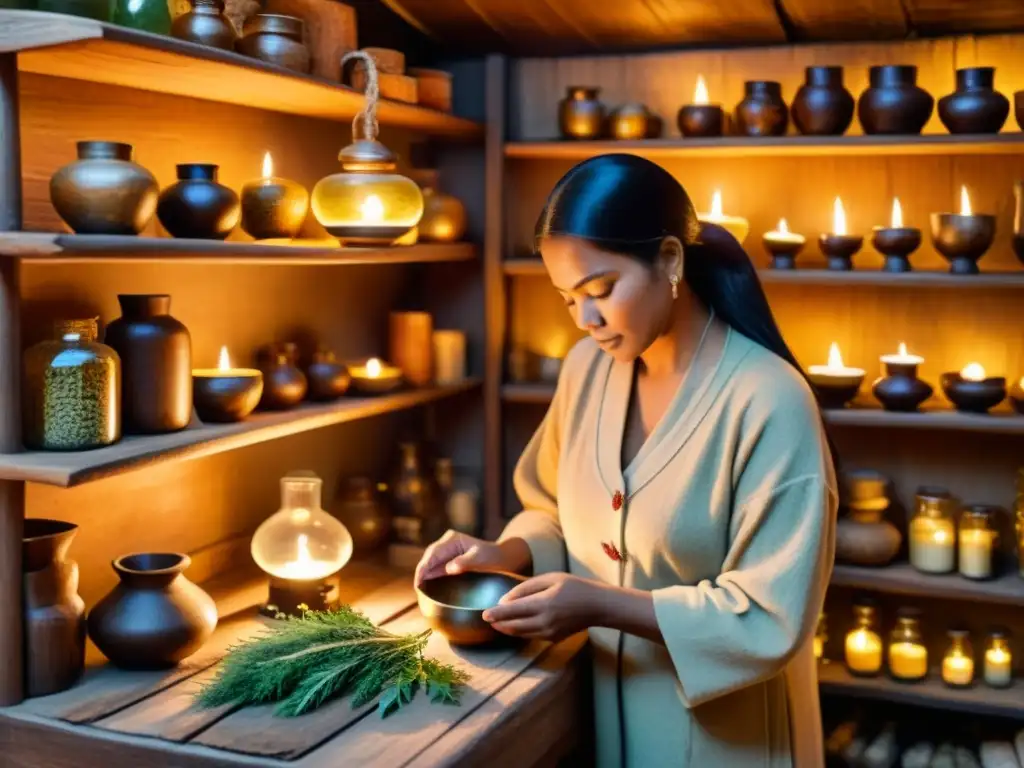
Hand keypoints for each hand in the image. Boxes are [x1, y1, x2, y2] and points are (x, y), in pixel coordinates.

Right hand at [414, 531, 527, 586]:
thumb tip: (449, 568)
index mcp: (452, 539)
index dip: (424, 567)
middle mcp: (446, 542)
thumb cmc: (492, 556)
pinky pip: (436, 568)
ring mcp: (446, 551)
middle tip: (417, 587)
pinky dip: (430, 576)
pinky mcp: (448, 560)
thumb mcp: (480, 558)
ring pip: (430, 563)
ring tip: (419, 589)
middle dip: (421, 571)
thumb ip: (464, 562)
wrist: (501, 558)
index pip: (433, 553)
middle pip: (429, 557)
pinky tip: (426, 586)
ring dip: (424, 574)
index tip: (419, 580)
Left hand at [482, 572, 603, 641]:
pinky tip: (515, 625)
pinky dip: (520, 631)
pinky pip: (531, 636)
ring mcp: (549, 633)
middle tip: (487, 619)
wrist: (597, 606)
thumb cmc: (574, 586)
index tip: (483, 614)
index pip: (513, 611)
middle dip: (498, 623)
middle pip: (514, 626)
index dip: (496, 614)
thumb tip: (505, 599)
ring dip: (507, 629)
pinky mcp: (553, 638)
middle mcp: (544, 622)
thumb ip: (526, 587)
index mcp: (543, 604)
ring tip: (497, 623)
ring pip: (521, 634)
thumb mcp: (550, 579)